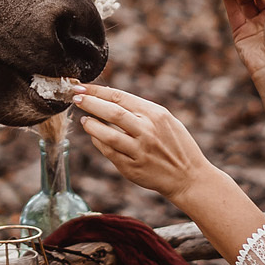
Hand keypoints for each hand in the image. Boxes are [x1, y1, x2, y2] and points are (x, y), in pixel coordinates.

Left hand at [72, 85, 210, 202]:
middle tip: (76, 99)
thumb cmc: (176, 144)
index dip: (96, 91)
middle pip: (111, 113)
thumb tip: (108, 96)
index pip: (119, 97)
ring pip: (107, 135)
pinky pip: (108, 152)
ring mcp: (139, 151)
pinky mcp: (131, 168)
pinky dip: (98, 142)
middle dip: (89, 103)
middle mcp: (147, 131)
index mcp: (155, 114)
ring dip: (91, 125)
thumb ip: (140, 109)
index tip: (81, 87)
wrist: (188, 177)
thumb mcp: (165, 119)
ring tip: (84, 120)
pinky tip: (95, 137)